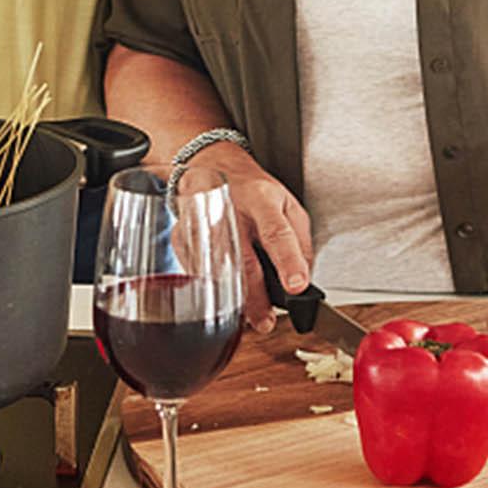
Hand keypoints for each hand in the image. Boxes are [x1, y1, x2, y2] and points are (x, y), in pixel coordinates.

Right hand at [198, 147, 312, 334]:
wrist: (212, 166)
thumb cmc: (253, 189)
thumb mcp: (289, 203)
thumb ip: (301, 241)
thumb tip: (304, 277)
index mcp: (262, 198)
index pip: (276, 231)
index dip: (288, 260)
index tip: (296, 286)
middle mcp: (230, 210)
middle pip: (243, 259)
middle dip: (256, 297)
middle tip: (267, 321)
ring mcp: (203, 224)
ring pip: (218, 272)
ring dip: (236, 300)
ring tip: (251, 317)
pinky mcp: (184, 237)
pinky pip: (199, 272)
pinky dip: (215, 290)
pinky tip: (228, 296)